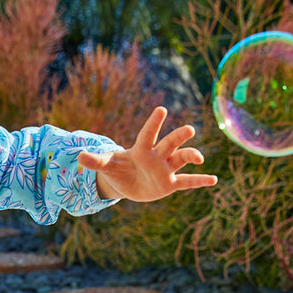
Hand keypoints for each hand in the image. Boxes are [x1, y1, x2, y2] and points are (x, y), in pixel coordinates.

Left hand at [78, 106, 217, 201]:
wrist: (127, 183)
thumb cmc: (118, 169)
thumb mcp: (105, 165)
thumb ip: (95, 160)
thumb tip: (78, 157)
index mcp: (141, 149)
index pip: (148, 134)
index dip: (153, 123)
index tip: (161, 109)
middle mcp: (157, 156)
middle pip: (169, 143)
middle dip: (178, 137)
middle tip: (189, 129)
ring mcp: (165, 169)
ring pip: (181, 159)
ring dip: (191, 157)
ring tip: (200, 158)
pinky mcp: (170, 183)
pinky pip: (187, 181)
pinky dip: (199, 181)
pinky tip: (214, 180)